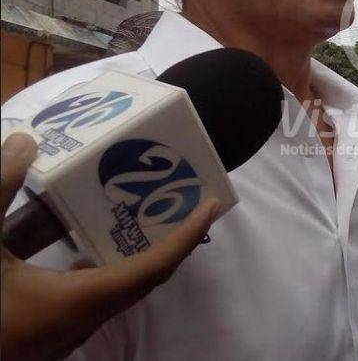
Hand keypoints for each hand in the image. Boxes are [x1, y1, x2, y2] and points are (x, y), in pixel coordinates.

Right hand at [1, 133, 219, 360]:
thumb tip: (24, 142)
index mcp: (76, 302)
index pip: (151, 269)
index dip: (185, 237)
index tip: (210, 206)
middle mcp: (79, 324)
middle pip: (143, 280)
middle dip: (170, 242)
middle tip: (183, 202)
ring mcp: (61, 336)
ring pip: (117, 293)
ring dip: (137, 256)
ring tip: (141, 217)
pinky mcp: (43, 337)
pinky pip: (91, 299)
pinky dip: (102, 270)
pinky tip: (77, 250)